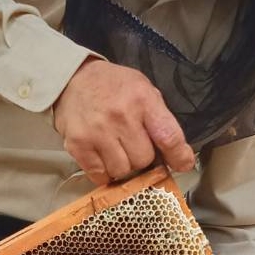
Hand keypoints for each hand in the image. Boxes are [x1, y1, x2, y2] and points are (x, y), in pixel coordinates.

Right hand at [53, 58, 194, 184]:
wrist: (73, 78)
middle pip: (144, 159)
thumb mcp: (144, 89)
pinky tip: (102, 156)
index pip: (169, 137)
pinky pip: (100, 175)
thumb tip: (177, 155)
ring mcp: (97, 132)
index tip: (182, 163)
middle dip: (141, 156)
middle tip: (132, 144)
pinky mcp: (78, 145)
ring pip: (122, 171)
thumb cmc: (113, 86)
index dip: (179, 156)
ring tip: (115, 148)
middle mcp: (120, 116)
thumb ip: (160, 119)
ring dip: (122, 165)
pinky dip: (104, 172)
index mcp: (142, 99)